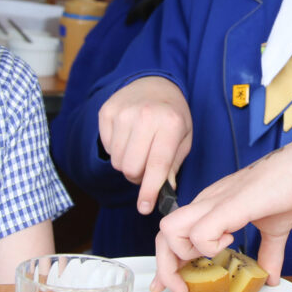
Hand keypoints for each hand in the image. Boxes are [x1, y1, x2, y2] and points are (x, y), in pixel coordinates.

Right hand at [99, 76, 191, 214]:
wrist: (154, 82)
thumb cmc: (172, 115)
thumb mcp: (184, 137)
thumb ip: (174, 165)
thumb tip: (163, 192)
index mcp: (170, 123)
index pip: (157, 165)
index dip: (149, 190)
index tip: (144, 208)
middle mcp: (146, 116)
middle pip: (131, 168)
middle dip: (138, 176)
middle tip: (146, 168)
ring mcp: (123, 112)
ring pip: (117, 161)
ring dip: (127, 163)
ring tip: (138, 150)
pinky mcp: (107, 111)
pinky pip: (106, 147)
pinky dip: (116, 150)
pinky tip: (128, 137)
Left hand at [151, 136, 291, 291]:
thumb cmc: (291, 188)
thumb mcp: (274, 229)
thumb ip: (268, 254)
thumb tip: (270, 278)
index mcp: (212, 204)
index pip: (172, 231)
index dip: (166, 261)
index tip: (169, 285)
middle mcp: (206, 200)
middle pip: (163, 232)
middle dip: (166, 268)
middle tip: (182, 290)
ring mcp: (215, 200)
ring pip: (170, 230)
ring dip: (186, 255)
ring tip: (214, 258)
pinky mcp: (231, 205)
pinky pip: (202, 232)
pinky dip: (210, 247)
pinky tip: (231, 240)